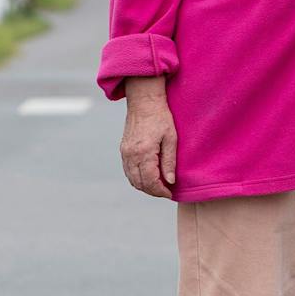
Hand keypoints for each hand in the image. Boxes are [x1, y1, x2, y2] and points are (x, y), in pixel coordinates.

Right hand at [120, 78, 177, 198]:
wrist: (144, 102)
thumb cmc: (161, 117)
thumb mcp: (171, 138)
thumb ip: (169, 161)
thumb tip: (170, 181)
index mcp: (144, 152)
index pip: (150, 181)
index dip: (160, 191)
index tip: (169, 193)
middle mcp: (131, 154)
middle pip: (140, 183)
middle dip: (153, 191)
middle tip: (165, 191)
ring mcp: (125, 152)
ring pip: (132, 179)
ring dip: (144, 186)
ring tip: (158, 185)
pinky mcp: (123, 150)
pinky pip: (128, 171)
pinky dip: (137, 178)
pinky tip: (148, 176)